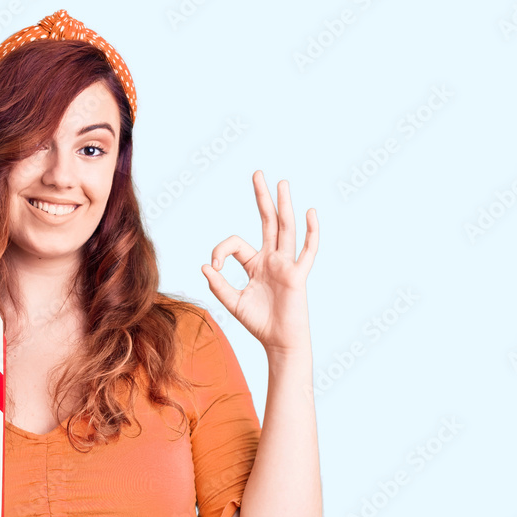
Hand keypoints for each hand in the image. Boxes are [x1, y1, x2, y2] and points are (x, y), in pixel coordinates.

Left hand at [201, 170, 318, 353]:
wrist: (279, 342)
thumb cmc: (259, 323)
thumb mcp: (233, 303)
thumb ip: (219, 285)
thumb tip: (206, 265)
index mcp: (255, 264)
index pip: (236, 243)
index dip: (221, 250)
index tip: (215, 268)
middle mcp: (272, 259)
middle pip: (268, 222)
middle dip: (262, 198)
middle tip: (258, 173)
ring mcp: (286, 265)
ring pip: (286, 229)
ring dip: (284, 206)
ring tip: (282, 183)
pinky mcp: (298, 275)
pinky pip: (307, 251)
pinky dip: (311, 233)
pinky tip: (310, 213)